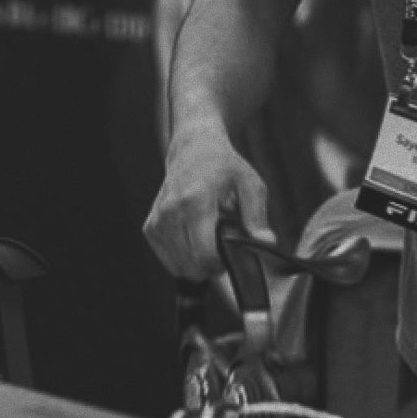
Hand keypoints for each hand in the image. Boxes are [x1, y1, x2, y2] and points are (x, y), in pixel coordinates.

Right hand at [142, 130, 278, 282]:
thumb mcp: (250, 184)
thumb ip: (257, 216)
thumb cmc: (224, 167)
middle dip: (211, 266)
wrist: (193, 150)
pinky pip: (168, 261)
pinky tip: (194, 241)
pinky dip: (183, 259)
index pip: (204, 254)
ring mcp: (157, 221)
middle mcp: (171, 212)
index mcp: (195, 201)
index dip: (222, 264)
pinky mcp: (150, 228)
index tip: (232, 253)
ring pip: (178, 268)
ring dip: (197, 263)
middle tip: (223, 249)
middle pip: (192, 266)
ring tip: (209, 242)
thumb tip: (266, 243)